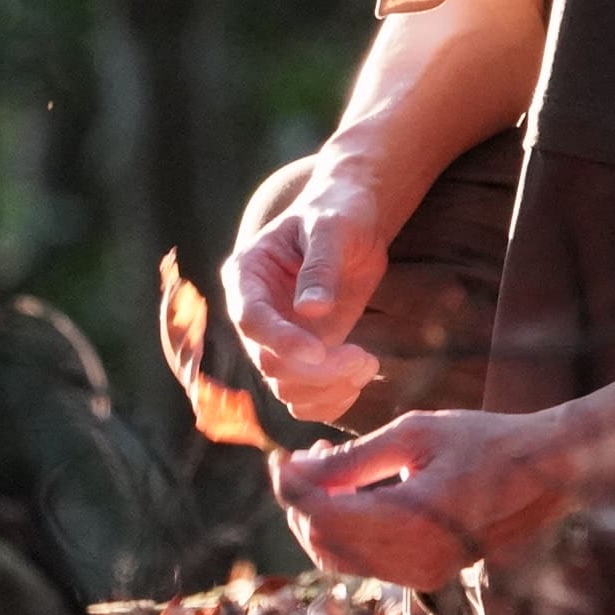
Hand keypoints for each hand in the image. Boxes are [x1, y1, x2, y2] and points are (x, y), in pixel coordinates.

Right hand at [225, 156, 394, 424]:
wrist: (356, 222)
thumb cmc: (338, 212)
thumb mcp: (331, 226)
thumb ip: (320, 265)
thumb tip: (311, 309)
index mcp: (246, 275)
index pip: (251, 320)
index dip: (281, 340)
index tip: (321, 351)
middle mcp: (256, 313)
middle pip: (268, 363)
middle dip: (316, 371)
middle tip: (364, 359)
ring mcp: (279, 338)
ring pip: (286, 388)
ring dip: (326, 390)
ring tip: (367, 365)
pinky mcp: (304, 355)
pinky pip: (305, 396)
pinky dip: (330, 401)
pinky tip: (359, 380)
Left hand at [273, 408, 587, 591]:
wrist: (547, 471)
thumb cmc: (484, 440)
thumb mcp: (415, 434)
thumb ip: (352, 458)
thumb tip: (296, 471)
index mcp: (412, 522)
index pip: (323, 515)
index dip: (291, 487)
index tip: (281, 457)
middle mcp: (415, 561)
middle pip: (324, 543)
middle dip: (302, 503)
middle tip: (305, 458)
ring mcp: (422, 574)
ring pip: (340, 558)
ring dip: (322, 517)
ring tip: (330, 469)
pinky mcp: (428, 576)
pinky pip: (367, 562)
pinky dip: (349, 531)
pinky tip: (356, 493)